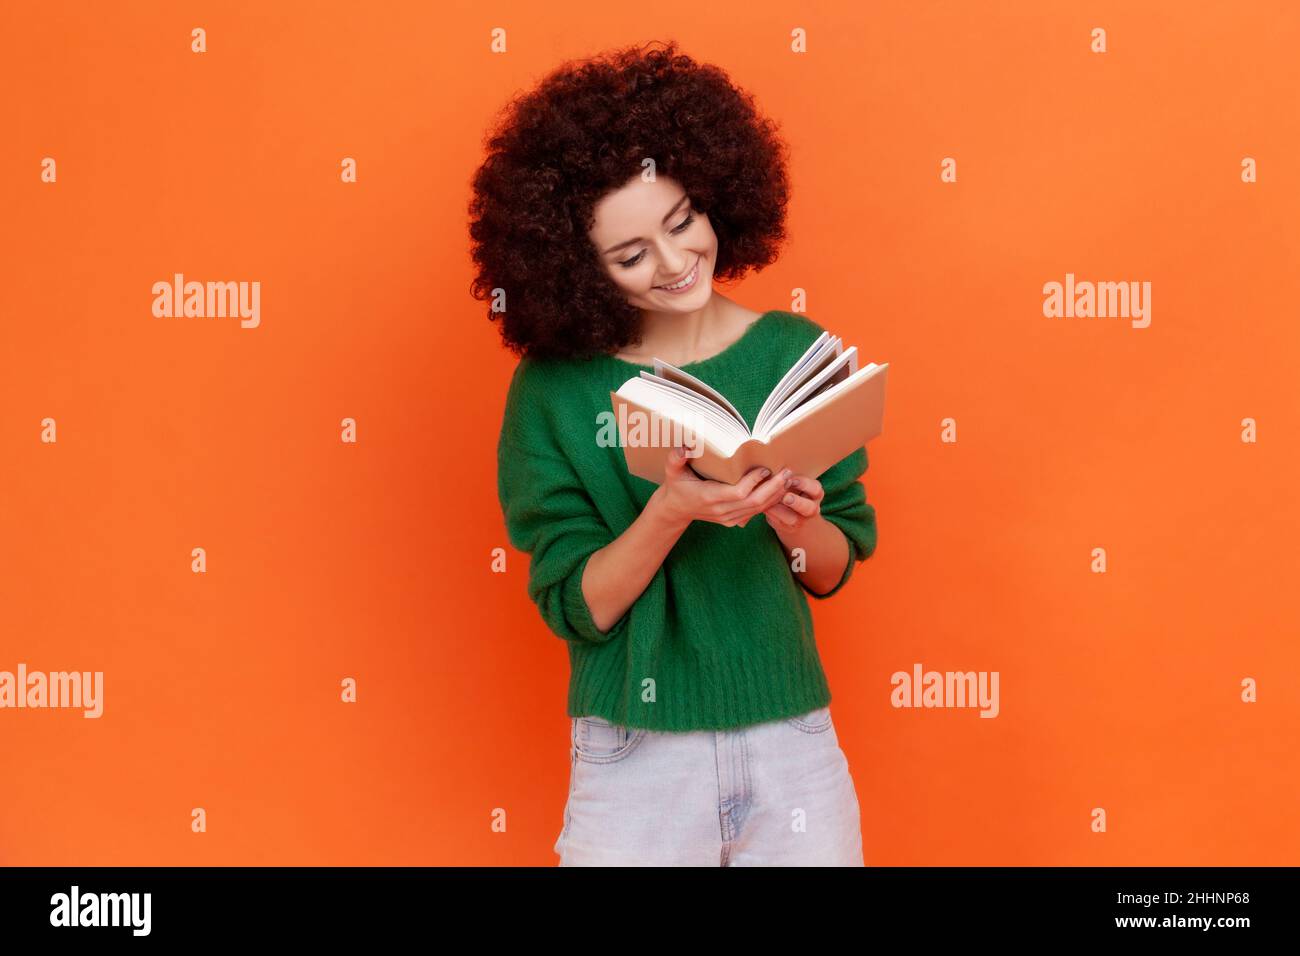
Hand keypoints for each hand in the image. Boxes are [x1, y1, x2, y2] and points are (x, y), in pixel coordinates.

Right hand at [650, 446, 789, 529]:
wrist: (676, 510)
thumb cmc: (676, 487)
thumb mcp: (672, 472)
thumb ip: (675, 459)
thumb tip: (684, 448)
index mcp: (708, 497)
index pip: (738, 493)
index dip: (753, 482)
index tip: (765, 469)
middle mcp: (721, 510)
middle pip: (753, 502)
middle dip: (773, 488)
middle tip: (786, 473)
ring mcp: (728, 518)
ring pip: (758, 509)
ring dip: (775, 495)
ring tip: (787, 479)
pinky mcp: (733, 520)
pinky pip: (755, 512)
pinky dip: (769, 502)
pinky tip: (779, 490)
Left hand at [761, 471, 823, 537]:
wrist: (795, 518)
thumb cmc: (793, 491)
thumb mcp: (797, 484)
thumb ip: (789, 477)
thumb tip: (772, 460)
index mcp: (815, 493)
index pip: (815, 488)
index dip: (804, 484)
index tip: (792, 479)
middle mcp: (811, 508)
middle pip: (810, 508)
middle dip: (797, 502)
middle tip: (786, 497)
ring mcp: (800, 520)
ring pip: (792, 519)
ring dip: (778, 510)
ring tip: (767, 503)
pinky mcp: (787, 529)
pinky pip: (778, 522)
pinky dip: (769, 514)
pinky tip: (761, 506)